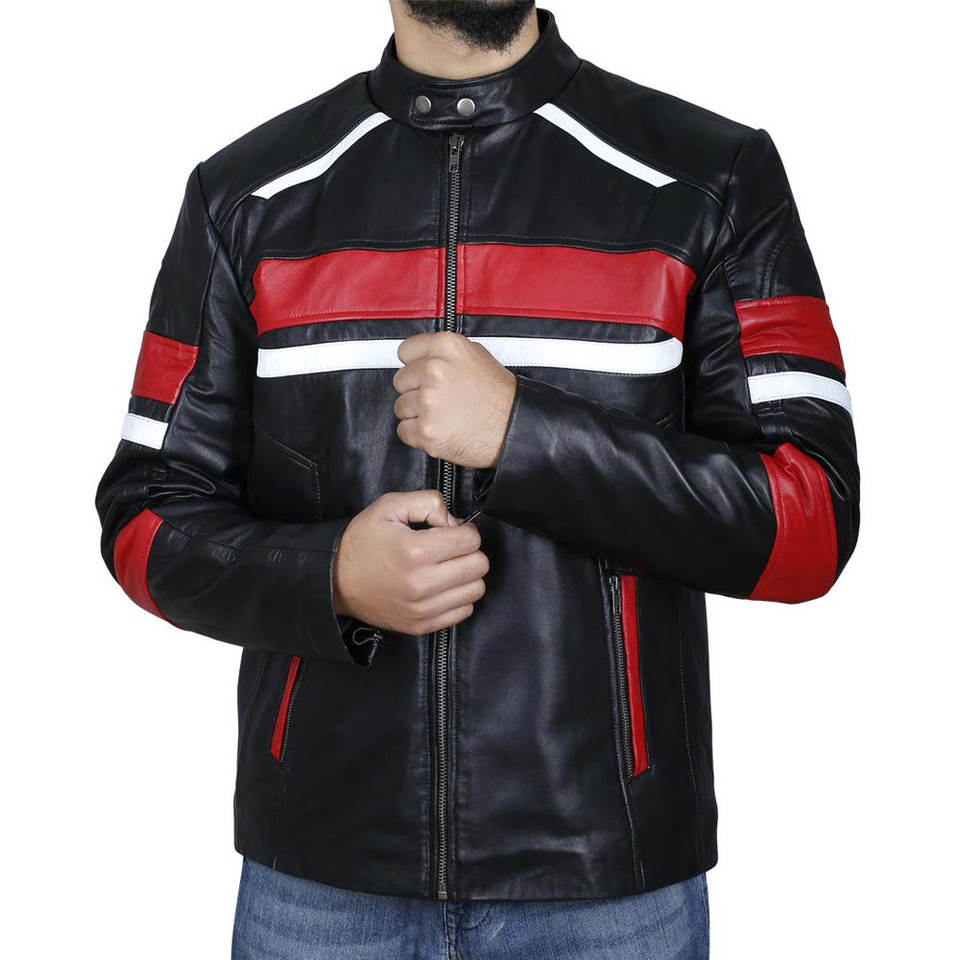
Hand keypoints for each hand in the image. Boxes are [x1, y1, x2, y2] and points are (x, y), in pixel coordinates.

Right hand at [332, 490, 488, 635]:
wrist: (336, 580)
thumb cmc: (363, 541)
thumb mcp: (389, 506)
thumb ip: (428, 502)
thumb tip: (456, 521)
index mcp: (413, 551)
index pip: (470, 540)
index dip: (465, 530)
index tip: (450, 531)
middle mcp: (420, 584)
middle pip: (478, 566)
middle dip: (470, 551)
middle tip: (451, 548)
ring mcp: (421, 609)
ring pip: (476, 590)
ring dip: (467, 575)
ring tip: (447, 568)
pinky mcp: (421, 625)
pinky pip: (464, 611)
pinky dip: (459, 597)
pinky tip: (442, 586)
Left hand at [393, 331, 516, 468]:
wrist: (515, 428)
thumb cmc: (500, 397)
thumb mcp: (477, 356)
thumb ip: (445, 354)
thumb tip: (422, 357)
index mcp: (446, 347)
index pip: (405, 352)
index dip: (414, 365)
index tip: (421, 374)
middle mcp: (435, 370)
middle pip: (400, 381)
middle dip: (416, 391)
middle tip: (440, 399)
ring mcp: (428, 402)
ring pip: (401, 407)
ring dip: (418, 414)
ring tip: (444, 415)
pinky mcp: (426, 430)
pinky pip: (404, 430)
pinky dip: (418, 434)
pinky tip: (440, 429)